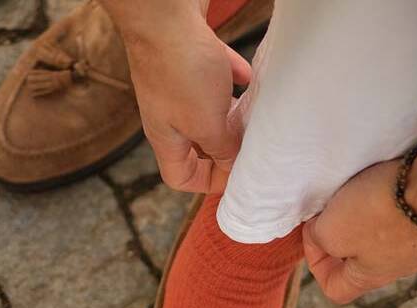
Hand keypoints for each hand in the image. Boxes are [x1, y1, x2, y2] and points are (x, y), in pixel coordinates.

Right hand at [101, 0, 249, 192]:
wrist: (162, 11)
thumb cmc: (180, 69)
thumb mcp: (207, 123)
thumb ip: (222, 148)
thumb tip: (233, 164)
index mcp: (166, 138)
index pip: (179, 176)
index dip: (208, 182)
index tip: (236, 174)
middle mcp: (168, 114)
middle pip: (197, 144)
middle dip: (226, 146)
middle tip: (254, 143)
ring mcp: (176, 84)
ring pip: (207, 110)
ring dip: (230, 114)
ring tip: (255, 114)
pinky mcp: (187, 57)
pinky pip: (213, 75)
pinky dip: (231, 79)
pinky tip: (247, 75)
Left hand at [303, 148, 416, 303]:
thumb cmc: (379, 213)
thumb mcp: (331, 230)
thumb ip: (318, 238)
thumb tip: (320, 232)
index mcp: (370, 278)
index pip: (335, 290)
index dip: (317, 266)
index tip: (315, 235)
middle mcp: (396, 268)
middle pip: (356, 262)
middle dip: (338, 237)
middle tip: (332, 211)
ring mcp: (416, 245)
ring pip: (376, 239)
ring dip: (360, 219)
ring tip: (355, 197)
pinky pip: (397, 219)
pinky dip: (383, 206)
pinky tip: (380, 188)